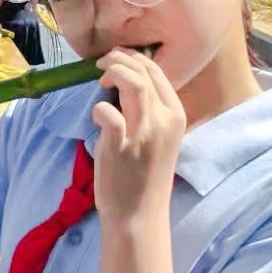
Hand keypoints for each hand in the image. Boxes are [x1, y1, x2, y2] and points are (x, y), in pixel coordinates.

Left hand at [92, 51, 184, 220]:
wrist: (138, 213)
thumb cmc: (143, 175)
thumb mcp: (157, 138)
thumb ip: (148, 111)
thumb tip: (124, 83)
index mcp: (175, 115)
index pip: (157, 72)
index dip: (133, 59)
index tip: (116, 60)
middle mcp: (163, 120)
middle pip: (142, 71)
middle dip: (118, 59)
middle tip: (100, 65)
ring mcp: (143, 132)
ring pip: (131, 82)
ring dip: (111, 72)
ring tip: (99, 79)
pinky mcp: (120, 145)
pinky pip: (107, 111)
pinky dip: (98, 108)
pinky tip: (96, 116)